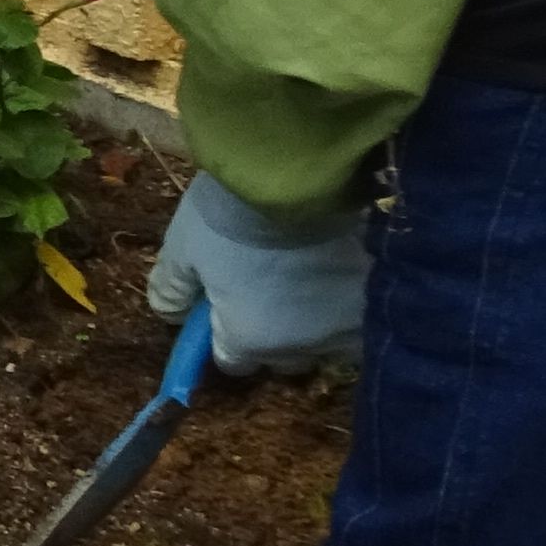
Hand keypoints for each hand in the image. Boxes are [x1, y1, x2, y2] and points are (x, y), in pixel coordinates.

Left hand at [145, 170, 367, 372]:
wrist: (298, 183)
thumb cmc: (233, 218)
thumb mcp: (185, 247)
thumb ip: (173, 286)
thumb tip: (168, 313)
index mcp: (249, 339)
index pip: (232, 362)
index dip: (224, 337)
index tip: (225, 307)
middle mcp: (300, 346)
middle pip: (283, 357)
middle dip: (273, 333)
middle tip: (269, 289)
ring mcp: (344, 328)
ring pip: (327, 341)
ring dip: (317, 321)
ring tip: (310, 278)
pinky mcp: (377, 302)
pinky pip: (361, 316)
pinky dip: (350, 302)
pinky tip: (341, 272)